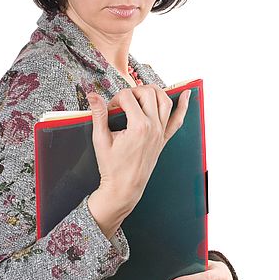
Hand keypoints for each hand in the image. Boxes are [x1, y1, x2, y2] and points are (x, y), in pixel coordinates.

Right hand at [86, 85, 190, 210]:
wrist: (124, 188)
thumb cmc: (112, 167)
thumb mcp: (101, 140)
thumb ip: (98, 115)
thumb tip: (93, 96)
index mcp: (138, 126)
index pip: (127, 97)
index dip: (115, 99)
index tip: (108, 109)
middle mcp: (153, 127)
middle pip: (148, 93)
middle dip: (133, 91)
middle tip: (122, 102)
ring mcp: (161, 132)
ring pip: (165, 100)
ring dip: (154, 92)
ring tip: (142, 92)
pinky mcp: (164, 139)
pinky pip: (177, 120)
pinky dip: (184, 106)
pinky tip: (186, 94)